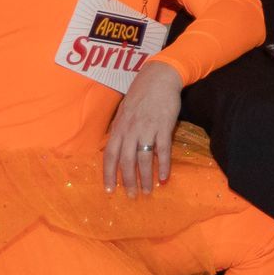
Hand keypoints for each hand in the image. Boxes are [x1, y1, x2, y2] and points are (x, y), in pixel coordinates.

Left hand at [103, 61, 183, 197]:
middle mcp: (130, 130)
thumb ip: (120, 131)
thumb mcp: (124, 112)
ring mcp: (147, 129)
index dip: (108, 174)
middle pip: (126, 161)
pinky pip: (162, 150)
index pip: (109, 155)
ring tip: (148, 191)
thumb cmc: (141, 95)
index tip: (110, 190)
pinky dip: (163, 166)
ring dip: (145, 178)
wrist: (159, 78)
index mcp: (119, 128)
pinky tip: (164, 177)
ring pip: (143, 159)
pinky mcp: (164, 126)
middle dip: (127, 181)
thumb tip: (116, 150)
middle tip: (131, 196)